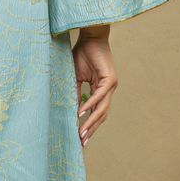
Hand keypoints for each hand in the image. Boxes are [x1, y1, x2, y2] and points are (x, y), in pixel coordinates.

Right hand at [71, 25, 116, 145]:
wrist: (90, 37)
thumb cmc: (82, 54)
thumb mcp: (75, 77)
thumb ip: (74, 93)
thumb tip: (69, 110)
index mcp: (101, 91)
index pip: (96, 113)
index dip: (88, 126)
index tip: (79, 139)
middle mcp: (108, 90)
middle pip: (101, 115)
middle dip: (91, 129)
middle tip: (81, 143)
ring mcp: (111, 85)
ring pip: (101, 109)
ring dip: (91, 122)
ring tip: (81, 133)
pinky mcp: (110, 79)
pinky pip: (99, 95)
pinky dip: (89, 104)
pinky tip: (81, 113)